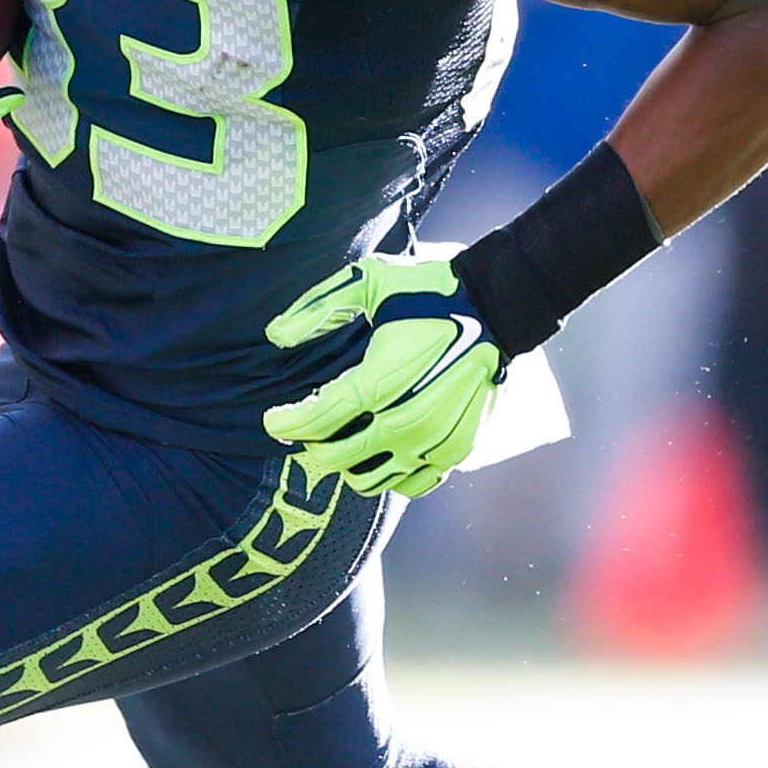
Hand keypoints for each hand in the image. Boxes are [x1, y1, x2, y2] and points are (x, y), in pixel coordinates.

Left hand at [260, 254, 504, 497]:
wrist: (495, 307)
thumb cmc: (429, 291)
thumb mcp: (368, 281)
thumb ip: (318, 309)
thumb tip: (275, 335)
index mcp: (379, 381)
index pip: (315, 419)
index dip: (285, 423)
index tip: (272, 420)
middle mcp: (405, 421)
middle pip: (335, 457)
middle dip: (311, 443)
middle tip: (310, 426)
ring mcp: (432, 441)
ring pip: (368, 479)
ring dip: (347, 464)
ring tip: (344, 439)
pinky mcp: (456, 451)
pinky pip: (411, 486)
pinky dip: (389, 475)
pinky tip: (381, 451)